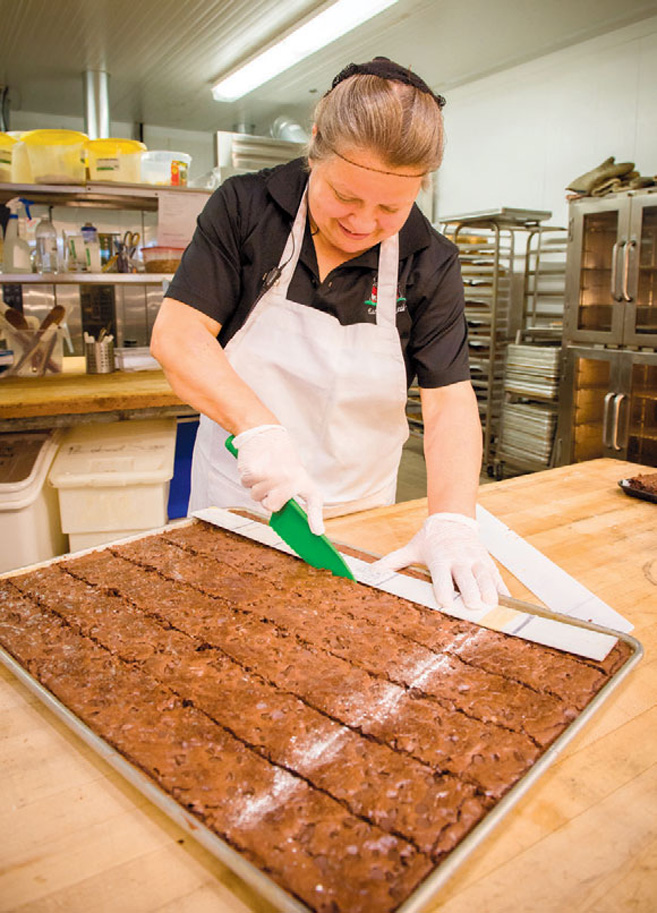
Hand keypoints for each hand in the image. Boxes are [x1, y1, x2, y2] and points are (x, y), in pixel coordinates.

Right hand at [232, 424, 324, 534]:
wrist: (264, 432)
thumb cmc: (278, 454)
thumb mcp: (292, 471)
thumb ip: (288, 492)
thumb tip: (279, 512)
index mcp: (301, 479)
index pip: (313, 501)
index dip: (315, 518)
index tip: (317, 532)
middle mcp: (289, 479)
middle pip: (271, 507)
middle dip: (266, 498)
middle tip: (269, 482)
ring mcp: (272, 477)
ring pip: (256, 496)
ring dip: (255, 486)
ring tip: (263, 469)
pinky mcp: (255, 472)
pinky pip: (246, 485)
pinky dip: (247, 477)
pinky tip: (255, 465)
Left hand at [372, 512, 508, 610]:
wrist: (453, 520)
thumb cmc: (430, 540)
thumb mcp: (411, 548)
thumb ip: (393, 561)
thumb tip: (371, 572)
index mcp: (440, 558)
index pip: (442, 574)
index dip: (443, 588)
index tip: (445, 602)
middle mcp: (459, 559)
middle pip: (466, 577)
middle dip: (469, 591)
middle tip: (472, 607)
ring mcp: (476, 560)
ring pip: (484, 576)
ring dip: (488, 590)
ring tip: (491, 605)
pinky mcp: (487, 562)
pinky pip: (496, 577)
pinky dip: (502, 589)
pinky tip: (505, 602)